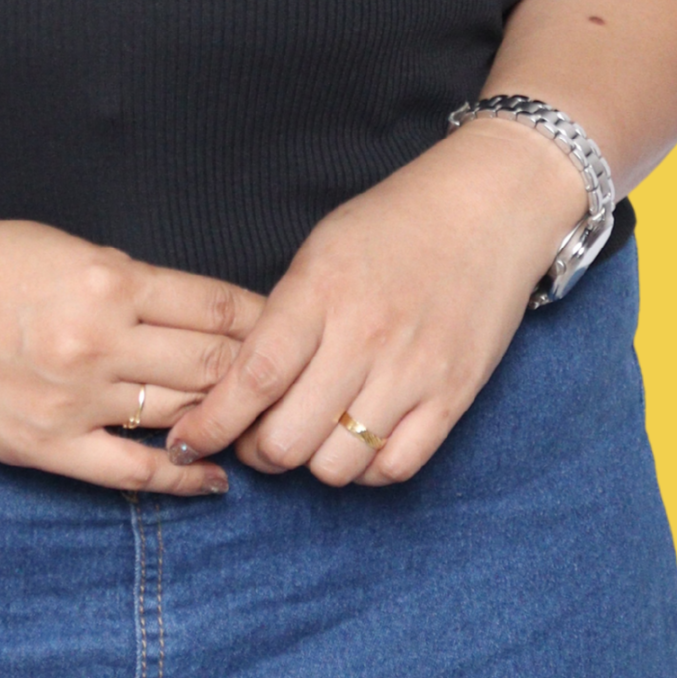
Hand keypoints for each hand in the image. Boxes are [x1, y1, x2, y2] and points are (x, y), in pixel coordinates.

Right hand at [0, 213, 263, 495]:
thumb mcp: (65, 248)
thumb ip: (131, 281)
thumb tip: (196, 314)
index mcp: (110, 279)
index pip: (219, 308)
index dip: (265, 324)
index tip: (287, 332)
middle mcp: (100, 341)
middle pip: (215, 365)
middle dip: (261, 376)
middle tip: (289, 386)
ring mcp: (75, 400)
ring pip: (183, 415)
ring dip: (228, 423)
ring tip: (259, 428)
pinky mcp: (47, 446)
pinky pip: (134, 473)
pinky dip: (184, 478)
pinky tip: (214, 478)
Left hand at [163, 120, 586, 487]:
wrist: (489, 208)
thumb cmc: (394, 224)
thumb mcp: (320, 250)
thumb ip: (281, 317)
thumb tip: (240, 385)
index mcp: (320, 293)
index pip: (253, 378)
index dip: (212, 422)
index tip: (187, 440)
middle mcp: (366, 337)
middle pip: (288, 439)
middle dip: (258, 452)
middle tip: (255, 439)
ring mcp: (415, 371)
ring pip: (338, 466)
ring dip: (312, 463)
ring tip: (310, 438)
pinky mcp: (455, 395)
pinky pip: (396, 467)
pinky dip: (367, 469)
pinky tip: (358, 442)